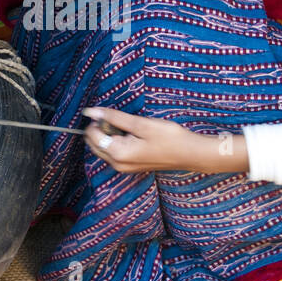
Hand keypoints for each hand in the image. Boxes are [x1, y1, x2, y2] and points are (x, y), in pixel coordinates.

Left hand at [83, 107, 224, 173]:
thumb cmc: (169, 137)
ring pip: (103, 148)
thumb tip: (90, 112)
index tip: (114, 113)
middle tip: (120, 120)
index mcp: (117, 154)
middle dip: (101, 129)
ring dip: (109, 135)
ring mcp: (123, 168)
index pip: (92, 135)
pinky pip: (114, 153)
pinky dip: (116, 142)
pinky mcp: (130, 167)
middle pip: (94, 144)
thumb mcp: (141, 124)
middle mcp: (116, 164)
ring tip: (129, 127)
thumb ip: (114, 117)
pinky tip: (132, 136)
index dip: (98, 121)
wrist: (190, 154)